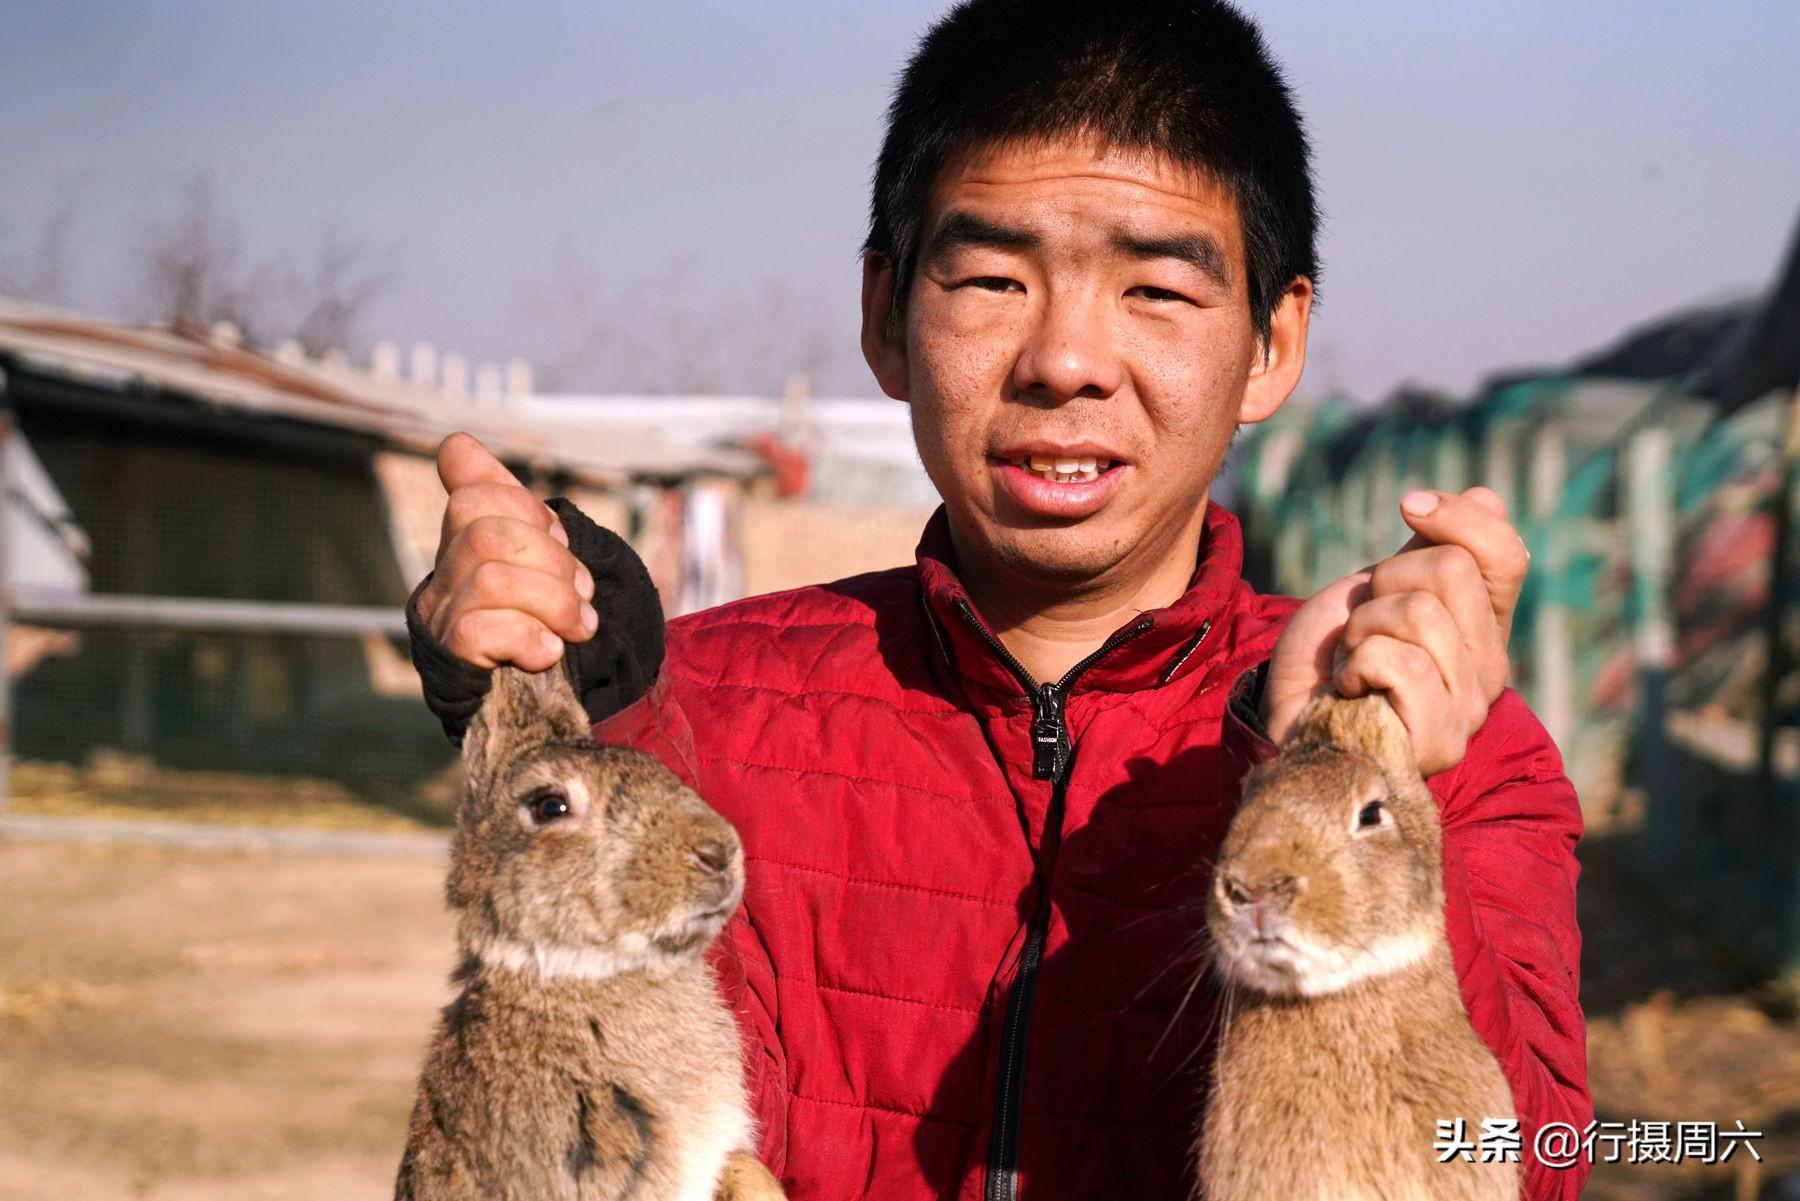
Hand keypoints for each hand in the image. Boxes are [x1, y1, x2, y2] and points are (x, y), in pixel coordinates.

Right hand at [412, 432, 598, 670]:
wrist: (546, 708)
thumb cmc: (551, 624)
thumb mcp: (547, 560)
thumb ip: (518, 508)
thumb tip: (455, 443)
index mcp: (467, 541)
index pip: (476, 491)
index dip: (527, 509)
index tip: (558, 539)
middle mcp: (443, 574)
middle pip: (486, 533)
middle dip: (552, 562)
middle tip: (583, 596)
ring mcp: (441, 617)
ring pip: (491, 580)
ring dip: (554, 605)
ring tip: (578, 628)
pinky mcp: (451, 659)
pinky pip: (483, 629)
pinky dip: (531, 638)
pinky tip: (547, 651)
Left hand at [1260, 487, 1529, 775]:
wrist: (1289, 722)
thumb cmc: (1331, 658)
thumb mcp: (1377, 589)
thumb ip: (1428, 552)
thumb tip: (1486, 496)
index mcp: (1483, 626)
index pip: (1505, 554)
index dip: (1458, 516)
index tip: (1408, 506)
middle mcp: (1489, 666)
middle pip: (1450, 570)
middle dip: (1382, 585)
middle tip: (1360, 628)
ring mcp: (1470, 706)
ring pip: (1419, 612)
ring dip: (1361, 629)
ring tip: (1352, 663)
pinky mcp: (1443, 739)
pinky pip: (1401, 661)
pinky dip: (1356, 665)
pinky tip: (1350, 692)